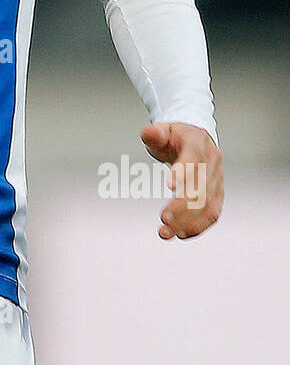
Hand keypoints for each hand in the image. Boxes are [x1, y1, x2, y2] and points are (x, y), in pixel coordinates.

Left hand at [141, 122, 222, 240]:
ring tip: (167, 232)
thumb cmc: (176, 137)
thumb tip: (147, 132)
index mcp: (198, 142)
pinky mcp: (217, 194)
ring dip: (189, 222)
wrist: (197, 139)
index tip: (170, 186)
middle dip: (182, 206)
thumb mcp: (163, 130)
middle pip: (200, 187)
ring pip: (207, 204)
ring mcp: (217, 179)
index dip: (183, 171)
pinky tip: (181, 234)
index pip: (193, 157)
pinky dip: (198, 226)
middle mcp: (211, 161)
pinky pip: (212, 213)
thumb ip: (154, 134)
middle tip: (164, 219)